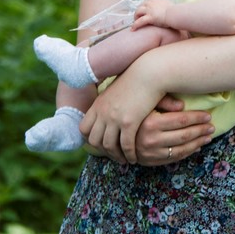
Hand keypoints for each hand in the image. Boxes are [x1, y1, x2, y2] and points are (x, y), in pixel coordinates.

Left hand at [81, 91, 212, 164]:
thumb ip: (111, 99)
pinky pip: (125, 145)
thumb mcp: (118, 88)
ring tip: (124, 160)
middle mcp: (102, 112)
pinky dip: (129, 154)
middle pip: (94, 140)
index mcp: (98, 104)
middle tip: (114, 155)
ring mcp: (114, 118)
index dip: (90, 138)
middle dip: (103, 151)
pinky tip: (134, 157)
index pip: (83, 128)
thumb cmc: (138, 78)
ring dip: (116, 156)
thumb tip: (113, 105)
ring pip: (109, 145)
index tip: (101, 144)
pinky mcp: (129, 122)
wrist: (150, 73)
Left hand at [133, 0, 172, 29]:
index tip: (143, 12)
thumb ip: (165, 5)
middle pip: (140, 6)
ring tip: (135, 22)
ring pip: (137, 12)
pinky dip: (135, 25)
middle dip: (138, 12)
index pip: (146, 2)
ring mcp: (149, 10)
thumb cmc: (174, 10)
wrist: (175, 14)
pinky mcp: (149, 18)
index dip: (143, 7)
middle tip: (138, 18)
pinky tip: (133, 29)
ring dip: (135, 17)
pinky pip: (139, 22)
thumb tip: (167, 7)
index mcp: (155, 1)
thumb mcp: (169, 4)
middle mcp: (150, 4)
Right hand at [134, 96, 214, 165]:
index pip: (181, 120)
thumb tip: (183, 105)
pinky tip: (197, 146)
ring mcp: (151, 153)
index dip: (197, 118)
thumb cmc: (132, 111)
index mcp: (150, 123)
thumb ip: (164, 101)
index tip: (208, 116)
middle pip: (184, 135)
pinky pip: (174, 158)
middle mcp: (151, 140)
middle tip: (212, 126)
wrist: (113, 131)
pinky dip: (188, 153)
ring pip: (182, 149)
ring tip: (208, 136)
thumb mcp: (146, 102)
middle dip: (201, 131)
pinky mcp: (151, 162)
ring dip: (198, 143)